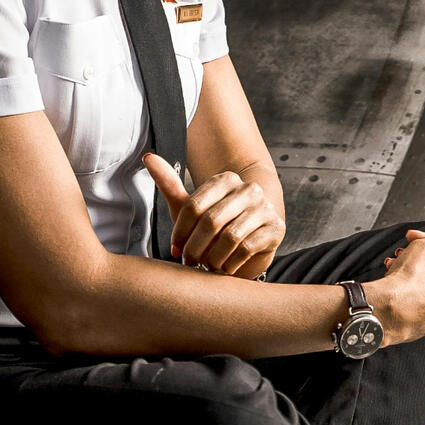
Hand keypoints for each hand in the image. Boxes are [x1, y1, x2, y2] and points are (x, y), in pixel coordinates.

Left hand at [144, 154, 284, 279]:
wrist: (249, 245)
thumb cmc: (214, 228)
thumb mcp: (190, 208)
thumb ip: (170, 183)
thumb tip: (148, 157)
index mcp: (226, 179)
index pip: (194, 206)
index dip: (180, 231)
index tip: (176, 248)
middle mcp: (248, 189)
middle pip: (211, 221)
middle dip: (195, 247)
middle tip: (189, 261)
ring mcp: (265, 208)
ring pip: (230, 237)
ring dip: (213, 258)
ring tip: (208, 266)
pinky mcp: (276, 228)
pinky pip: (247, 248)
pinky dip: (231, 263)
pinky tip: (225, 268)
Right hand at [368, 224, 424, 345]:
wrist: (391, 311)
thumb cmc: (409, 279)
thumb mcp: (424, 246)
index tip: (416, 238)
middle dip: (420, 258)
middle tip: (404, 251)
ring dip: (414, 274)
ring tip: (394, 266)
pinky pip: (423, 303)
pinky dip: (413, 293)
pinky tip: (397, 285)